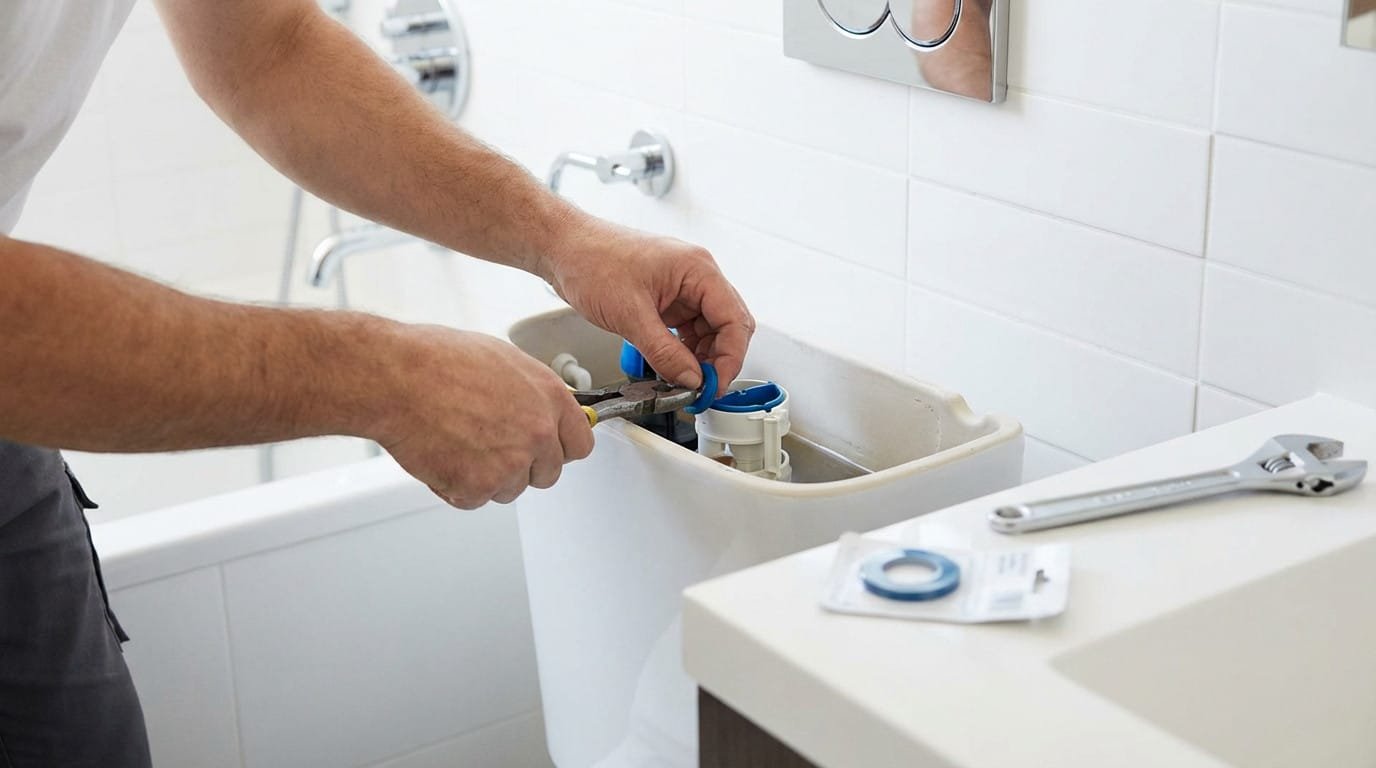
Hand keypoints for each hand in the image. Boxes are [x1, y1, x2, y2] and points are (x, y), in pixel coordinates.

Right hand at [371, 326, 592, 508]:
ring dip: (486, 477)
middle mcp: (538, 431)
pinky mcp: (479, 486)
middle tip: (488, 446)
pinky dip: (455, 486)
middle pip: (548, 473)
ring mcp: (511, 462)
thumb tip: (538, 408)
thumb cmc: (436, 361)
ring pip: (509, 489)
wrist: (396, 378)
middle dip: (522, 467)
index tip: (547, 450)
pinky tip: (440, 454)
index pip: (580, 443)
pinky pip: (473, 499)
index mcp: (549, 397)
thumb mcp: (502, 360)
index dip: (559, 449)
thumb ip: (530, 392)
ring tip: (456, 441)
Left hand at [542, 218, 754, 395]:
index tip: (714, 385)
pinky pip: (687, 330)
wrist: (563, 248)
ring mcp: (682, 288)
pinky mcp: (667, 299)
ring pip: (709, 331)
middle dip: (718, 360)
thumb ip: (664, 352)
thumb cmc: (592, 260)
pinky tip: (673, 367)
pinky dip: (684, 351)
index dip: (730, 358)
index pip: (734, 320)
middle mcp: (696, 276)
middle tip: (701, 388)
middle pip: (728, 326)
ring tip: (683, 381)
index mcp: (698, 270)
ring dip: (701, 358)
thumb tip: (690, 379)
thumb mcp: (629, 314)